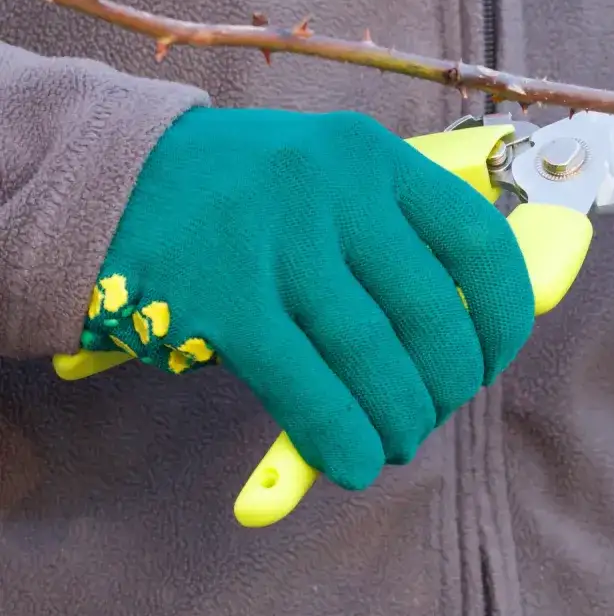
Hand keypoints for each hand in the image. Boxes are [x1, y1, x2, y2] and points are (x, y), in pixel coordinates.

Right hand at [79, 107, 534, 488]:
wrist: (108, 176)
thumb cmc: (245, 192)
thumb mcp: (329, 176)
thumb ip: (397, 232)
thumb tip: (471, 328)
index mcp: (372, 154)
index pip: (478, 241)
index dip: (504, 315)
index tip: (493, 357)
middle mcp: (331, 187)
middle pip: (429, 312)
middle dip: (447, 384)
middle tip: (436, 412)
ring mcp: (274, 240)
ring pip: (372, 356)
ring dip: (400, 418)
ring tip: (400, 441)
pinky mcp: (220, 298)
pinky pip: (305, 386)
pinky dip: (341, 436)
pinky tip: (356, 461)